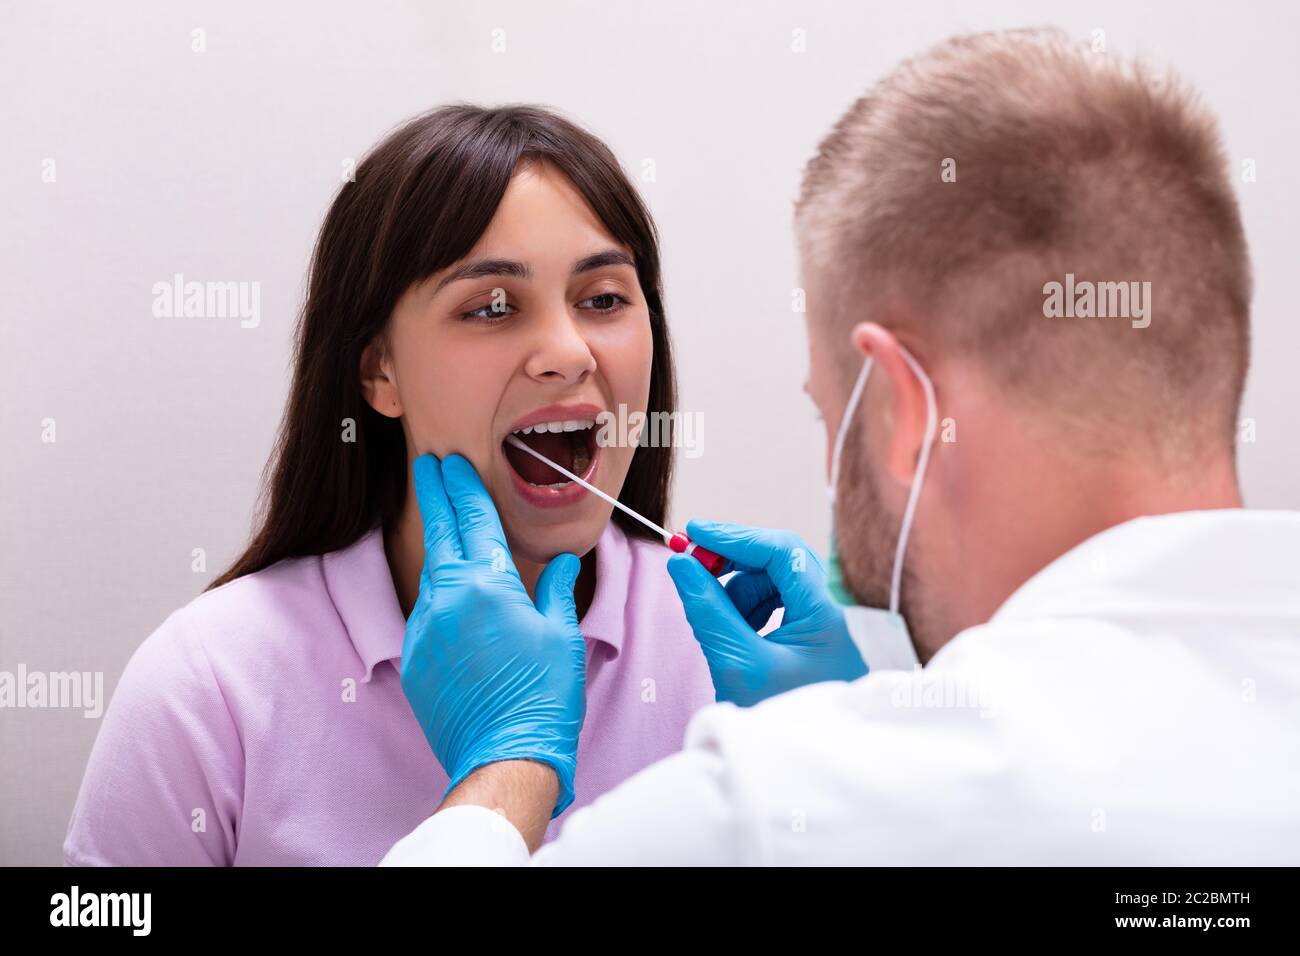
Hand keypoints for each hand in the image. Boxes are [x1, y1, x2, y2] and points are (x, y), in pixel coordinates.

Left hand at [399, 453, 586, 817]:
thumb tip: (565, 562)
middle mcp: (448, 598)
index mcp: (489, 585)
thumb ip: (558, 589)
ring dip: (438, 545)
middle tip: (429, 465)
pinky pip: (427, 614)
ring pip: (431, 573)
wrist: (504, 759)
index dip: (463, 486)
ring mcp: (426, 628)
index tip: (451, 461)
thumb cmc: (544, 698)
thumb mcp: (562, 636)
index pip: (473, 520)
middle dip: (436, 495)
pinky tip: (453, 597)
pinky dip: (440, 596)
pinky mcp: (415, 657)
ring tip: (444, 524)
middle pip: (440, 533)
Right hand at [666, 519, 866, 706]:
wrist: (803, 777)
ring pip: (772, 585)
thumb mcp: (735, 662)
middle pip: (778, 562)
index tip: (693, 533)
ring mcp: (818, 630)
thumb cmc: (777, 724)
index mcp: (821, 616)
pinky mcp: (806, 644)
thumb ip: (707, 608)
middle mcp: (825, 616)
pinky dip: (744, 610)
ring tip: (712, 616)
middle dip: (733, 561)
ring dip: (736, 589)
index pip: (780, 551)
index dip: (735, 536)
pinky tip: (728, 631)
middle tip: (691, 566)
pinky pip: (772, 608)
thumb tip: (681, 564)